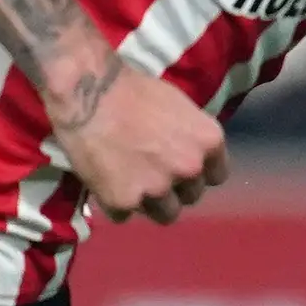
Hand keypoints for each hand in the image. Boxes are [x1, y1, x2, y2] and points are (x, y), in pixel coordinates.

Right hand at [54, 60, 226, 222]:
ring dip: (150, 203)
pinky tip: (105, 182)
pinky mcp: (124, 202)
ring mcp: (158, 189)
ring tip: (129, 182)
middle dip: (174, 188)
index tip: (181, 168)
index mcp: (209, 143)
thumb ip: (190, 138)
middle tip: (150, 172)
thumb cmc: (133, 90)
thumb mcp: (180, 108)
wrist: (88, 92)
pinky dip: (115, 203)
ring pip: (164, 214)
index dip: (197, 173)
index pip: (216, 176)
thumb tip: (190, 154)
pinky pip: (124, 215)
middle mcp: (189, 169)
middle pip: (190, 197)